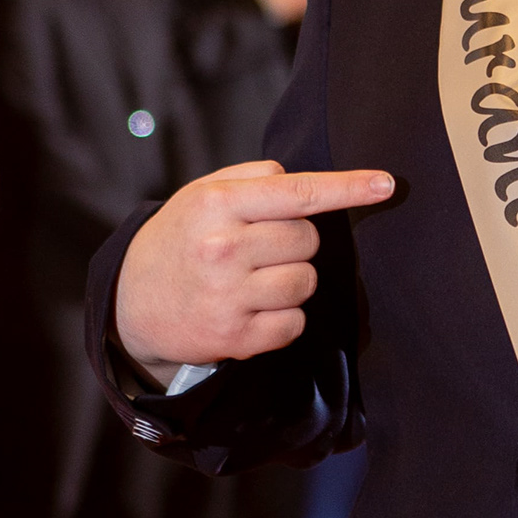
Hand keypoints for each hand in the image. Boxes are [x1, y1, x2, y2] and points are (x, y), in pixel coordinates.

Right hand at [114, 158, 393, 383]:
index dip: (348, 187)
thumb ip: (254, 180)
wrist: (130, 303)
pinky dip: (282, 317)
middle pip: (309, 239)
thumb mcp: (202, 194)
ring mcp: (229, 297)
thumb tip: (307, 182)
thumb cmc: (180, 239)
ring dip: (290, 281)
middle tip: (257, 249)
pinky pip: (295, 322)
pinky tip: (249, 310)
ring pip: (307, 282)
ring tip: (251, 281)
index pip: (298, 192)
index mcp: (217, 205)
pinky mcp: (236, 338)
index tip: (387, 184)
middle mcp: (223, 249)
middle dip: (294, 243)